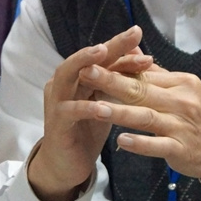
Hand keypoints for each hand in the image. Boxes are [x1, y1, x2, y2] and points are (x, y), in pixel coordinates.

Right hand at [28, 25, 151, 200]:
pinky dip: (86, 107)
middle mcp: (64, 83)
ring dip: (86, 64)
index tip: (140, 36)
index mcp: (77, 77)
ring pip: (68, 75)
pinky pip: (69, 110)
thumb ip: (119, 81)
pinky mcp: (56, 122)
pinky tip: (103, 107)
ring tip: (104, 54)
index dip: (121, 47)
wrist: (67, 163)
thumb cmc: (88, 129)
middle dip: (108, 46)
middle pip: (85, 59)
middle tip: (130, 36)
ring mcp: (57, 101)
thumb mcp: (107, 102)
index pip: (100, 57)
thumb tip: (144, 57)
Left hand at [77, 60, 200, 186]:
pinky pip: (159, 145)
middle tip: (86, 73)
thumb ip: (154, 72)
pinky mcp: (183, 149)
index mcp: (180, 83)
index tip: (90, 61)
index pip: (143, 73)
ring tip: (94, 108)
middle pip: (141, 90)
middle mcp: (181, 101)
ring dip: (120, 112)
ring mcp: (182, 126)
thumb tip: (131, 49)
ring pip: (147, 117)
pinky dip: (140, 143)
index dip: (115, 68)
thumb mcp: (183, 89)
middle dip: (111, 81)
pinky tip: (121, 141)